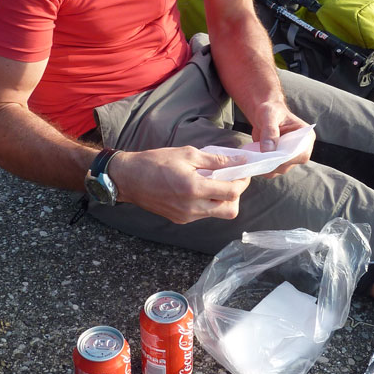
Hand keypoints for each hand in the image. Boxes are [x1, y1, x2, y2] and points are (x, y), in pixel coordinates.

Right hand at [111, 147, 250, 223]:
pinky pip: (203, 214)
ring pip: (217, 214)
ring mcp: (186, 217)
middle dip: (236, 195)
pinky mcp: (180, 220)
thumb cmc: (155, 162)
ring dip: (222, 199)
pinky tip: (200, 188)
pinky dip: (208, 203)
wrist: (129, 178)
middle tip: (232, 179)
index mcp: (195, 189)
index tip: (244, 170)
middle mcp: (192, 207)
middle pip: (230, 210)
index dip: (242, 181)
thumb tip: (238, 160)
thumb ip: (216, 160)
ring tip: (214, 181)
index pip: (231, 192)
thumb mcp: (188, 154)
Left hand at [247, 101, 313, 176]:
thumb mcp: (269, 116)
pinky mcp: (279, 161)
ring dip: (266, 166)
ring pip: (279, 169)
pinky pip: (271, 170)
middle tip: (257, 157)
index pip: (302, 154)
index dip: (288, 158)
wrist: (264, 115)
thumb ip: (270, 131)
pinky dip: (262, 167)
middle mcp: (301, 150)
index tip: (271, 156)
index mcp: (306, 137)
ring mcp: (290, 157)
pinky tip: (253, 159)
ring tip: (254, 157)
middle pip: (289, 164)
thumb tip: (268, 151)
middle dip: (273, 162)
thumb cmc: (271, 110)